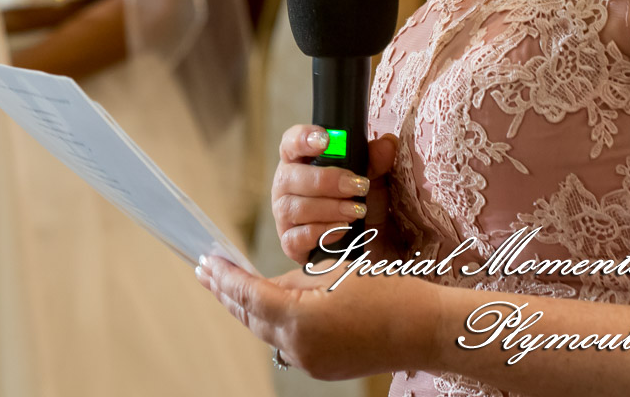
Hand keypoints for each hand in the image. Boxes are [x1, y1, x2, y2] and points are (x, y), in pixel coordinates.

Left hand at [195, 253, 433, 379]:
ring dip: (249, 307)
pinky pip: (287, 341)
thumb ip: (292, 280)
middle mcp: (299, 347)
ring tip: (229, 285)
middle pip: (251, 317)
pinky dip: (274, 322)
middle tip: (206, 271)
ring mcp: (310, 362)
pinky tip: (269, 305)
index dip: (226, 277)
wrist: (423, 328)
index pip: (249, 295)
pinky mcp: (322, 368)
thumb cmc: (384, 291)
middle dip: (228, 293)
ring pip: (267, 331)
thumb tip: (267, 286)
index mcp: (299, 319)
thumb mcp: (333, 272)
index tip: (207, 260)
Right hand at [271, 125, 398, 263]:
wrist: (369, 243)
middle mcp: (286, 185)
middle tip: (359, 186)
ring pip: (293, 208)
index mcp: (300, 161)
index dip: (302, 138)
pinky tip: (343, 229)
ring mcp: (284, 215)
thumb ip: (376, 160)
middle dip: (327, 180)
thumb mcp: (372, 178)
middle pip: (290, 176)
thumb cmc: (359, 201)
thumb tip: (387, 143)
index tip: (325, 140)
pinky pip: (295, 238)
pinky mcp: (289, 243)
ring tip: (357, 211)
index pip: (290, 142)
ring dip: (329, 208)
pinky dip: (321, 232)